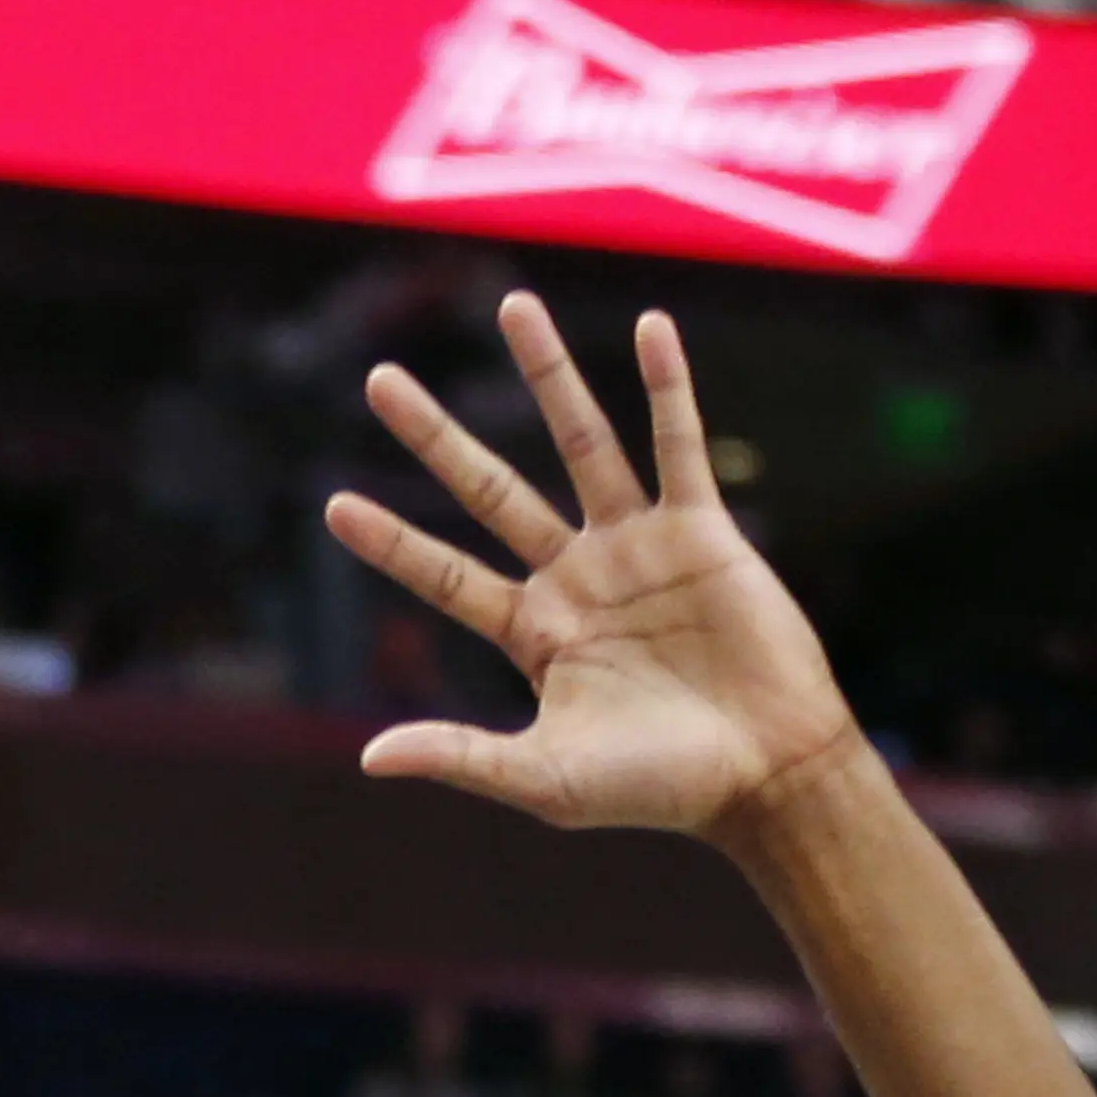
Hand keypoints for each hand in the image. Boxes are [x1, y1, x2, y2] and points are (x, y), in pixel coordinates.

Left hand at [324, 296, 867, 847]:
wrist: (763, 774)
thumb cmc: (655, 790)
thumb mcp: (544, 778)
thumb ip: (462, 756)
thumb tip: (368, 756)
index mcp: (532, 634)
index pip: (443, 576)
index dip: (392, 542)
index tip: (332, 504)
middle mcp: (574, 577)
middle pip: (489, 490)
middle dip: (435, 437)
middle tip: (379, 379)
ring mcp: (636, 546)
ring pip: (580, 440)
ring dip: (547, 374)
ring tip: (511, 306)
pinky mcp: (700, 529)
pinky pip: (679, 443)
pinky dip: (667, 386)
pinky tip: (649, 327)